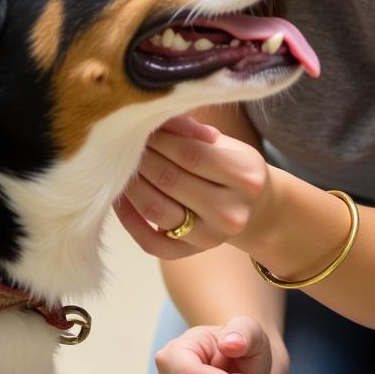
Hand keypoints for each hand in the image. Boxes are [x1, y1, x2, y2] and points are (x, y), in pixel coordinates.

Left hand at [116, 116, 272, 258]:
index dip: (161, 139)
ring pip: (156, 210)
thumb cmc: (232, 166)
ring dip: (131, 185)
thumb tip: (154, 120)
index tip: (141, 125)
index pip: (191, 154)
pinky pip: (150, 241)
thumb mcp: (225, 143)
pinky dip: (129, 220)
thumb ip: (191, 131)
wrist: (254, 210)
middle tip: (124, 142)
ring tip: (120, 166)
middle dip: (142, 158)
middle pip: (171, 180)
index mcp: (245, 176)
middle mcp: (231, 212)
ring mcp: (211, 238)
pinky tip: (120, 199)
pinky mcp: (190, 254)